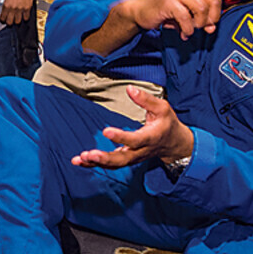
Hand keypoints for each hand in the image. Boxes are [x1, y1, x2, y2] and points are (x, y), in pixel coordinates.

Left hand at [0, 0, 35, 24]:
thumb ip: (7, 4)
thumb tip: (7, 10)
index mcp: (6, 5)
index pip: (3, 18)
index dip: (3, 20)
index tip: (4, 20)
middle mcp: (13, 8)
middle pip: (10, 22)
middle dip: (9, 22)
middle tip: (10, 20)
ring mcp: (20, 9)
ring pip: (18, 21)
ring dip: (17, 20)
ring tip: (18, 17)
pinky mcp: (27, 8)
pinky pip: (26, 18)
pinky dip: (25, 17)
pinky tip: (24, 15)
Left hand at [72, 87, 192, 168]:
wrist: (173, 143)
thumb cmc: (167, 123)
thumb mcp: (162, 108)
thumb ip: (145, 99)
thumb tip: (129, 88)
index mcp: (150, 137)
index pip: (135, 140)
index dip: (121, 137)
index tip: (106, 130)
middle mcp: (141, 151)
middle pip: (123, 159)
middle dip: (105, 158)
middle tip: (90, 154)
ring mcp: (133, 157)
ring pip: (115, 164)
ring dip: (97, 163)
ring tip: (81, 158)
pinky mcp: (126, 158)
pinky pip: (110, 164)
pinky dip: (94, 164)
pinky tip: (79, 160)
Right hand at [122, 0, 252, 39]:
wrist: (141, 11)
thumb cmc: (167, 11)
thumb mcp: (187, 11)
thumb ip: (202, 16)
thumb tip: (212, 27)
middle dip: (212, 17)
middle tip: (206, 27)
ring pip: (201, 8)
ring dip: (199, 24)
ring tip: (192, 29)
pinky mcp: (169, 2)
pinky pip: (186, 17)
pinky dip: (188, 29)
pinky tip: (183, 32)